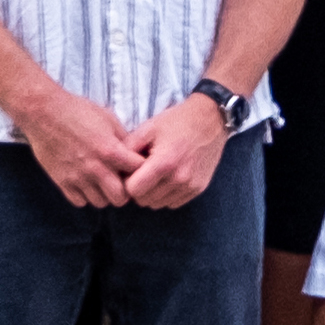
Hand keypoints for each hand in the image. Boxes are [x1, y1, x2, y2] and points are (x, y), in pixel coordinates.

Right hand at [17, 80, 150, 207]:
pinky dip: (84, 196)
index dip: (141, 171)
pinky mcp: (62, 182)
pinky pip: (79, 202)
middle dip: (124, 191)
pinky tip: (85, 183)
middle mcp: (95, 168)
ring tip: (102, 182)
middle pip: (120, 198)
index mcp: (110, 150)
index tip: (136, 167)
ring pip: (100, 203)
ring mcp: (77, 177)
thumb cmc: (77, 111)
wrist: (43, 113)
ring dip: (104, 195)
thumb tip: (135, 153)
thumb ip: (123, 138)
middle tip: (120, 181)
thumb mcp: (107, 118)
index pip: (138, 172)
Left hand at [114, 89, 229, 211]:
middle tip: (142, 171)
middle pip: (144, 200)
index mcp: (164, 163)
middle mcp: (179, 179)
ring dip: (152, 193)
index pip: (133, 191)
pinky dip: (166, 195)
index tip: (130, 170)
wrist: (211, 119)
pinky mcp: (198, 189)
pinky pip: (173, 203)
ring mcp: (190, 186)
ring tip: (156, 173)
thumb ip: (128, 148)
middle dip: (138, 188)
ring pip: (158, 204)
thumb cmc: (177, 121)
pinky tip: (169, 177)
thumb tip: (114, 167)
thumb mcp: (148, 128)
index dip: (127, 181)